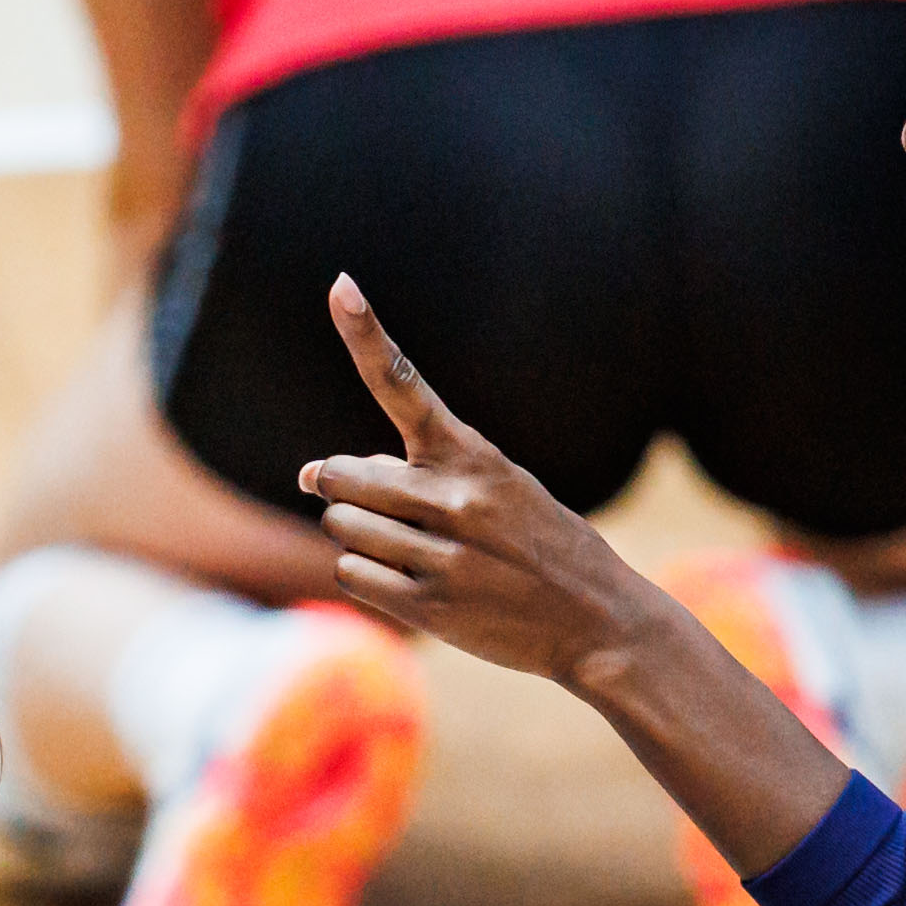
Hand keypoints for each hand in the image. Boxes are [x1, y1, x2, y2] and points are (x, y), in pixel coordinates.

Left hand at [300, 279, 694, 688]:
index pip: (406, 386)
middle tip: (377, 506)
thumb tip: (309, 472)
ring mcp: (442, 554)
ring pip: (342, 527)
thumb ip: (413, 473)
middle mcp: (454, 498)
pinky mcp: (430, 605)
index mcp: (472, 456)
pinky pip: (351, 574)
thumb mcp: (497, 488)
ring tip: (408, 548)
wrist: (597, 619)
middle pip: (344, 475)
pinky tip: (406, 579)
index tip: (341, 287)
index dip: (367, 336)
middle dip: (344, 489)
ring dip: (356, 535)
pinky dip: (362, 574)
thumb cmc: (537, 545)